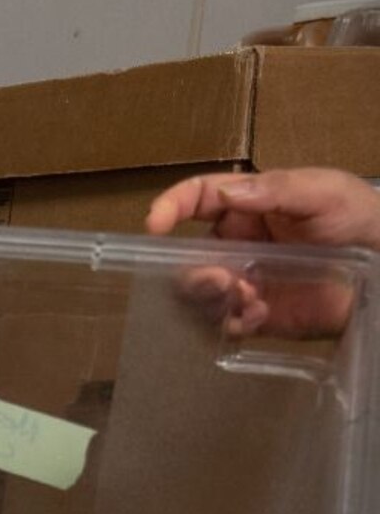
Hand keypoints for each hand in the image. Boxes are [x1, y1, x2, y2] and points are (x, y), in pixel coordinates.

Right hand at [149, 168, 379, 338]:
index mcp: (248, 207)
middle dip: (195, 273)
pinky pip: (220, 324)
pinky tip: (259, 316)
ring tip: (248, 301)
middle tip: (223, 282)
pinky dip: (232, 323)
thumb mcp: (326, 192)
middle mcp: (237, 244)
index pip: (196, 200)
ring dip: (212, 301)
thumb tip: (223, 193)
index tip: (155, 225)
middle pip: (187, 258)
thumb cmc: (361, 219)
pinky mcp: (253, 314)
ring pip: (197, 296)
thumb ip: (277, 189)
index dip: (169, 208)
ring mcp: (243, 281)